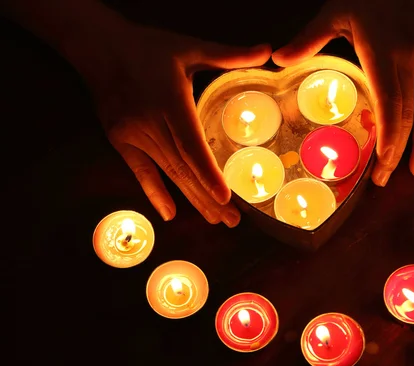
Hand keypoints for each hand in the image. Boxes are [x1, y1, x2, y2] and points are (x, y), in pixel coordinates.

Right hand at [68, 19, 270, 225]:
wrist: (98, 46)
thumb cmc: (150, 47)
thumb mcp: (190, 47)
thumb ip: (229, 54)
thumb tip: (268, 52)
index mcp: (170, 101)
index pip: (191, 145)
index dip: (207, 173)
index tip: (225, 198)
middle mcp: (150, 123)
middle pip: (183, 167)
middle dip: (208, 197)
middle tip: (233, 222)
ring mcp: (132, 135)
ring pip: (167, 173)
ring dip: (191, 198)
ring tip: (215, 220)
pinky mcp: (120, 140)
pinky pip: (140, 171)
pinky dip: (155, 193)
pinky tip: (170, 214)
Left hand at [272, 0, 413, 185]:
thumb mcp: (333, 12)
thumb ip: (309, 39)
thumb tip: (278, 59)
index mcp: (381, 52)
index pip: (389, 104)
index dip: (388, 137)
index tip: (382, 164)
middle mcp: (410, 59)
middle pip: (408, 114)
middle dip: (399, 150)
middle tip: (388, 178)